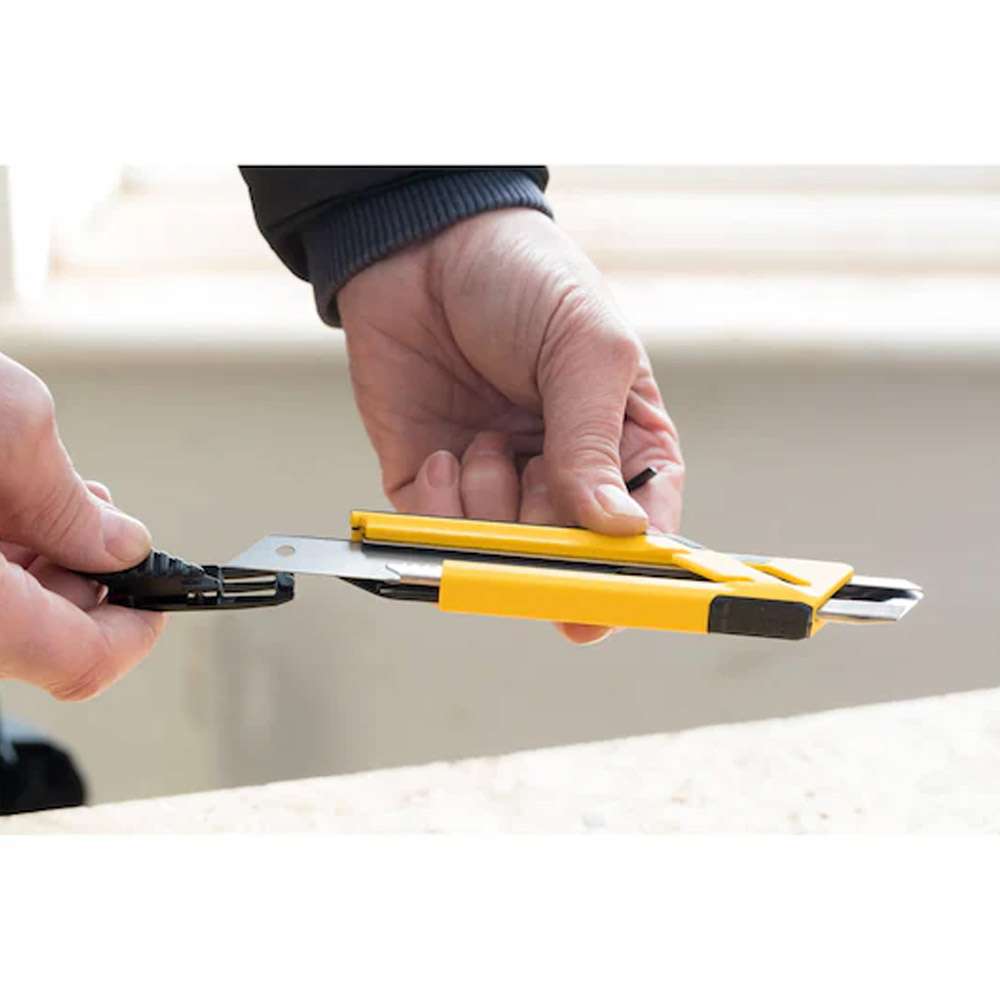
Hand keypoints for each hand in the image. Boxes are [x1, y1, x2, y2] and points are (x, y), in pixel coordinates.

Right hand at [0, 354, 164, 698]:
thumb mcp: (7, 426)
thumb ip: (67, 503)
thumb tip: (118, 545)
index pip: (82, 664)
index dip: (136, 632)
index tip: (159, 596)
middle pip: (43, 637)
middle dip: (84, 580)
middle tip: (96, 519)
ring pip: (3, 615)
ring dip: (40, 563)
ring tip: (48, 494)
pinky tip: (4, 501)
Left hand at [338, 209, 683, 642]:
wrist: (422, 243)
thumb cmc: (525, 278)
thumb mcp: (584, 347)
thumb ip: (595, 442)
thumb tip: (619, 529)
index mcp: (623, 443)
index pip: (643, 531)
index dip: (632, 571)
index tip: (609, 589)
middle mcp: (562, 473)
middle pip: (568, 557)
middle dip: (547, 531)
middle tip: (533, 478)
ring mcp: (497, 481)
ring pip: (500, 554)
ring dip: (490, 506)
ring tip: (483, 440)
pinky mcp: (432, 482)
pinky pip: (437, 535)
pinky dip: (439, 508)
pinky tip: (442, 453)